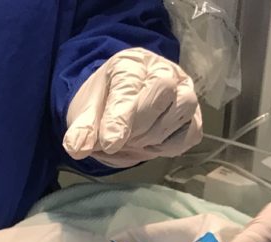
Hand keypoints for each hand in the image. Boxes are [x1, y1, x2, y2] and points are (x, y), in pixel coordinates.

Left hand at [63, 48, 202, 167]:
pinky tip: (151, 145)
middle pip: (163, 88)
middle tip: (120, 140)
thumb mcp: (86, 112)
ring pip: (183, 108)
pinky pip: (191, 133)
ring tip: (133, 141)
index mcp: (131, 63)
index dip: (119, 117)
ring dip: (154, 135)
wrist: (120, 106)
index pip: (130, 84)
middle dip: (139, 123)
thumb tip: (77, 148)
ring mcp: (183, 91)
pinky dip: (170, 146)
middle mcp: (163, 70)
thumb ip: (82, 128)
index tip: (109, 143)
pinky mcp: (193, 116)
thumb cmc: (104, 103)